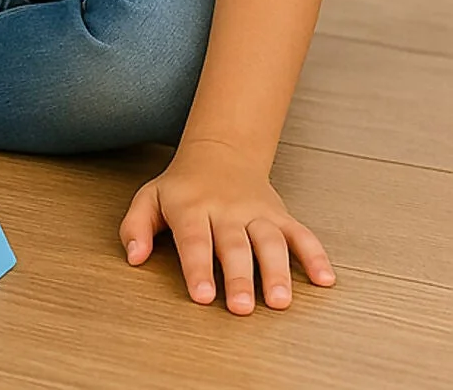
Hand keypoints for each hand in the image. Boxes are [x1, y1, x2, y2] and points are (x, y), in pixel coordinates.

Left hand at [120, 138, 335, 313]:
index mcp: (191, 207)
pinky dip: (314, 255)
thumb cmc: (181, 186)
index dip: (198, 269)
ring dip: (276, 271)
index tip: (202, 297)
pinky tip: (324, 279)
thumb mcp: (149, 198)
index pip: (194, 239)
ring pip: (270, 241)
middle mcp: (226, 209)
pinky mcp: (280, 215)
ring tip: (279, 300)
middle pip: (234, 245)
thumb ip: (136, 227)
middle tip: (241, 308)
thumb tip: (134, 257)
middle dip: (238, 278)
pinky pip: (301, 233)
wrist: (219, 152)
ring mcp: (256, 212)